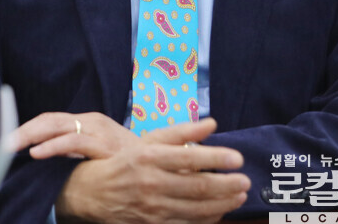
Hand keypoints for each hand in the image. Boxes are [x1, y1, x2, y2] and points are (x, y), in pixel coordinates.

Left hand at [13, 111, 137, 158]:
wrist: (159, 163)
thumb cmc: (125, 163)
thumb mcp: (98, 153)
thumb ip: (77, 150)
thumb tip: (45, 155)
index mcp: (88, 121)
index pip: (51, 119)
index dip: (29, 127)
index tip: (7, 136)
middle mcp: (92, 121)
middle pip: (50, 120)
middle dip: (24, 130)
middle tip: (2, 140)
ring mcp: (98, 130)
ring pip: (57, 127)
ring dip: (31, 136)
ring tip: (11, 145)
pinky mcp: (104, 143)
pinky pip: (73, 142)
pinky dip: (52, 146)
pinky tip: (37, 154)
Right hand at [14, 113, 249, 222]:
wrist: (90, 194)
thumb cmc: (124, 162)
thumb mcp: (148, 140)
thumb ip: (181, 132)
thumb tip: (211, 123)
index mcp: (149, 157)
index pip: (190, 158)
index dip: (217, 158)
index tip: (238, 157)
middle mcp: (151, 183)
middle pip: (197, 187)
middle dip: (226, 185)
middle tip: (246, 182)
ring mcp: (152, 209)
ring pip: (196, 210)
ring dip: (222, 204)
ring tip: (239, 196)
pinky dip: (207, 220)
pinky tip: (220, 212)